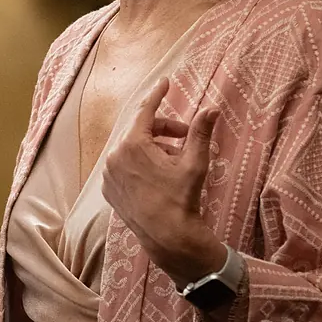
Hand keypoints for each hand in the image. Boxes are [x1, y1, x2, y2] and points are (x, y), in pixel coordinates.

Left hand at [100, 77, 226, 287]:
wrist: (168, 238)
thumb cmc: (182, 199)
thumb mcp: (194, 163)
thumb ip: (200, 132)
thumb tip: (212, 109)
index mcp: (132, 145)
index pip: (145, 111)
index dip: (157, 95)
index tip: (165, 82)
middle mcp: (115, 157)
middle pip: (141, 131)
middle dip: (165, 131)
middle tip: (186, 138)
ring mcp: (109, 175)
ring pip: (134, 149)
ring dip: (155, 149)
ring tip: (176, 163)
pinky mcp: (109, 190)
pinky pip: (125, 166)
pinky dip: (141, 165)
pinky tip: (160, 178)